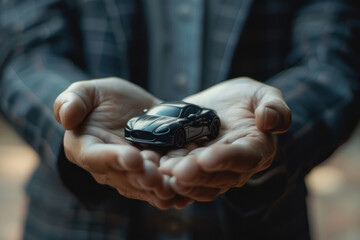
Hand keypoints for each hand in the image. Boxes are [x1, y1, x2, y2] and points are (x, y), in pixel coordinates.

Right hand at [54, 77, 191, 208]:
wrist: (133, 108)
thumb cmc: (104, 99)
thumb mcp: (87, 92)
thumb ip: (72, 101)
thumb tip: (65, 117)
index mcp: (86, 148)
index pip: (95, 157)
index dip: (112, 159)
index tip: (131, 157)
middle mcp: (108, 167)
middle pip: (124, 177)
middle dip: (141, 178)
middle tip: (156, 178)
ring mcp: (131, 174)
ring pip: (144, 186)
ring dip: (158, 189)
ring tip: (173, 187)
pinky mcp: (152, 174)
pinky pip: (161, 185)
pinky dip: (173, 189)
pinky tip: (186, 194)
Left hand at [159, 77, 290, 201]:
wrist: (220, 105)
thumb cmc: (245, 99)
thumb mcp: (262, 94)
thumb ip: (275, 107)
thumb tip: (270, 121)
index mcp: (255, 150)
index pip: (243, 158)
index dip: (225, 160)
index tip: (206, 158)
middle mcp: (233, 166)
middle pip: (216, 177)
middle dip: (195, 174)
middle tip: (175, 171)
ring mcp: (211, 170)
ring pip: (197, 182)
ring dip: (179, 179)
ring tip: (161, 170)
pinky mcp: (191, 167)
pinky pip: (181, 176)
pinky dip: (168, 175)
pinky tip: (153, 167)